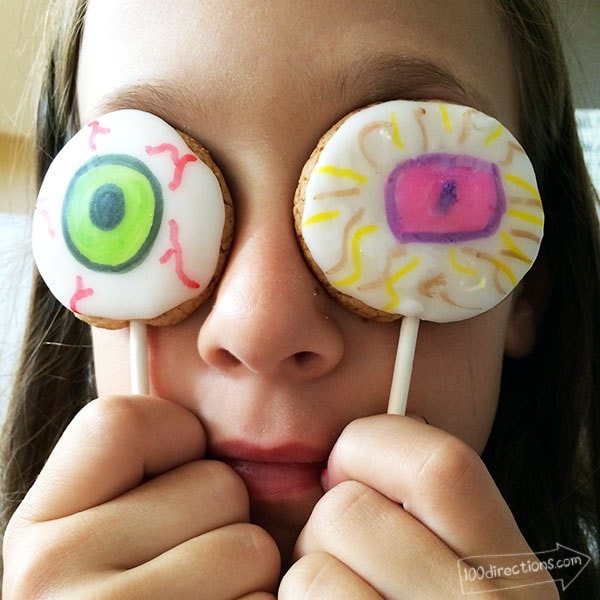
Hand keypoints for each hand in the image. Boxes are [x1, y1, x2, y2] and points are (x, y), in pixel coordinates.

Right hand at [2, 395, 279, 598]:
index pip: (123, 421)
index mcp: (35, 534)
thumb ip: (131, 481)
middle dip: (221, 523)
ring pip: (253, 545)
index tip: (166, 487)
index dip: (171, 442)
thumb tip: (185, 404)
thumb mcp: (96, 546)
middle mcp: (50, 579)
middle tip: (185, 578)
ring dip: (248, 579)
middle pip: (214, 484)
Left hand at [280, 414, 557, 598]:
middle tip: (347, 559)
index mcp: (511, 572)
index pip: (442, 465)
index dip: (373, 446)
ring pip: (311, 570)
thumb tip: (341, 460)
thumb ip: (424, 510)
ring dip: (308, 581)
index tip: (347, 468)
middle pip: (348, 511)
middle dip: (327, 525)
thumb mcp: (462, 566)